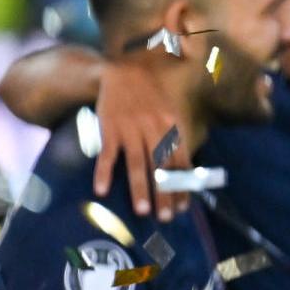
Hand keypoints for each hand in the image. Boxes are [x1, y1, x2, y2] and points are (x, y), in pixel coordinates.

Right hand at [90, 61, 186, 217]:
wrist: (121, 72)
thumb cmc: (150, 97)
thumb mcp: (170, 112)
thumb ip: (176, 139)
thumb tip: (186, 169)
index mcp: (172, 127)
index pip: (179, 162)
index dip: (182, 186)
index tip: (183, 207)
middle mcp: (154, 130)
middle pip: (161, 168)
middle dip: (164, 194)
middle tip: (166, 217)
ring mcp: (131, 130)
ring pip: (137, 164)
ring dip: (140, 189)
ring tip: (143, 211)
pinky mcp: (110, 129)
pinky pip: (108, 155)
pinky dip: (104, 173)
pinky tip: (102, 190)